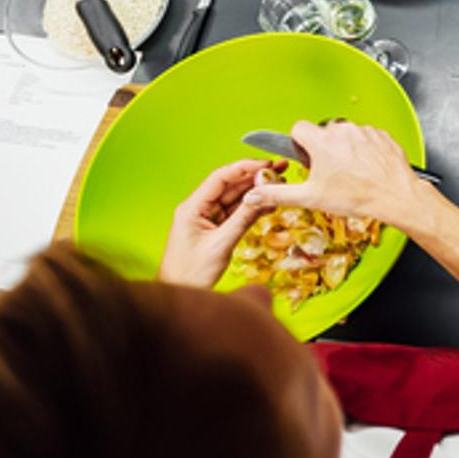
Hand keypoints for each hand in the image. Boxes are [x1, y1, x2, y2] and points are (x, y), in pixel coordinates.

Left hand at [160, 158, 282, 287]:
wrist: (179, 293)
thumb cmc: (190, 273)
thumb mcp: (220, 245)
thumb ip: (242, 220)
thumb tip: (262, 197)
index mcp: (192, 207)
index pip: (220, 178)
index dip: (244, 168)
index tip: (266, 164)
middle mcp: (198, 208)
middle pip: (229, 185)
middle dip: (254, 176)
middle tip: (280, 169)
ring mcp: (207, 218)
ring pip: (235, 198)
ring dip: (255, 191)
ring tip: (279, 183)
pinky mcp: (214, 229)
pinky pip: (236, 213)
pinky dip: (252, 207)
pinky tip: (269, 202)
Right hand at [243, 121, 438, 234]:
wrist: (395, 196)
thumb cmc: (356, 197)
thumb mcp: (311, 198)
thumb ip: (279, 194)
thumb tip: (255, 194)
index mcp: (322, 141)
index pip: (299, 129)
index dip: (299, 144)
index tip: (305, 157)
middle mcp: (343, 130)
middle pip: (323, 132)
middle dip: (323, 148)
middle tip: (330, 172)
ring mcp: (364, 131)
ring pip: (345, 135)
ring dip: (344, 149)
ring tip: (351, 173)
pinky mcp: (381, 135)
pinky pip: (366, 137)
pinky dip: (364, 150)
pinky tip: (367, 169)